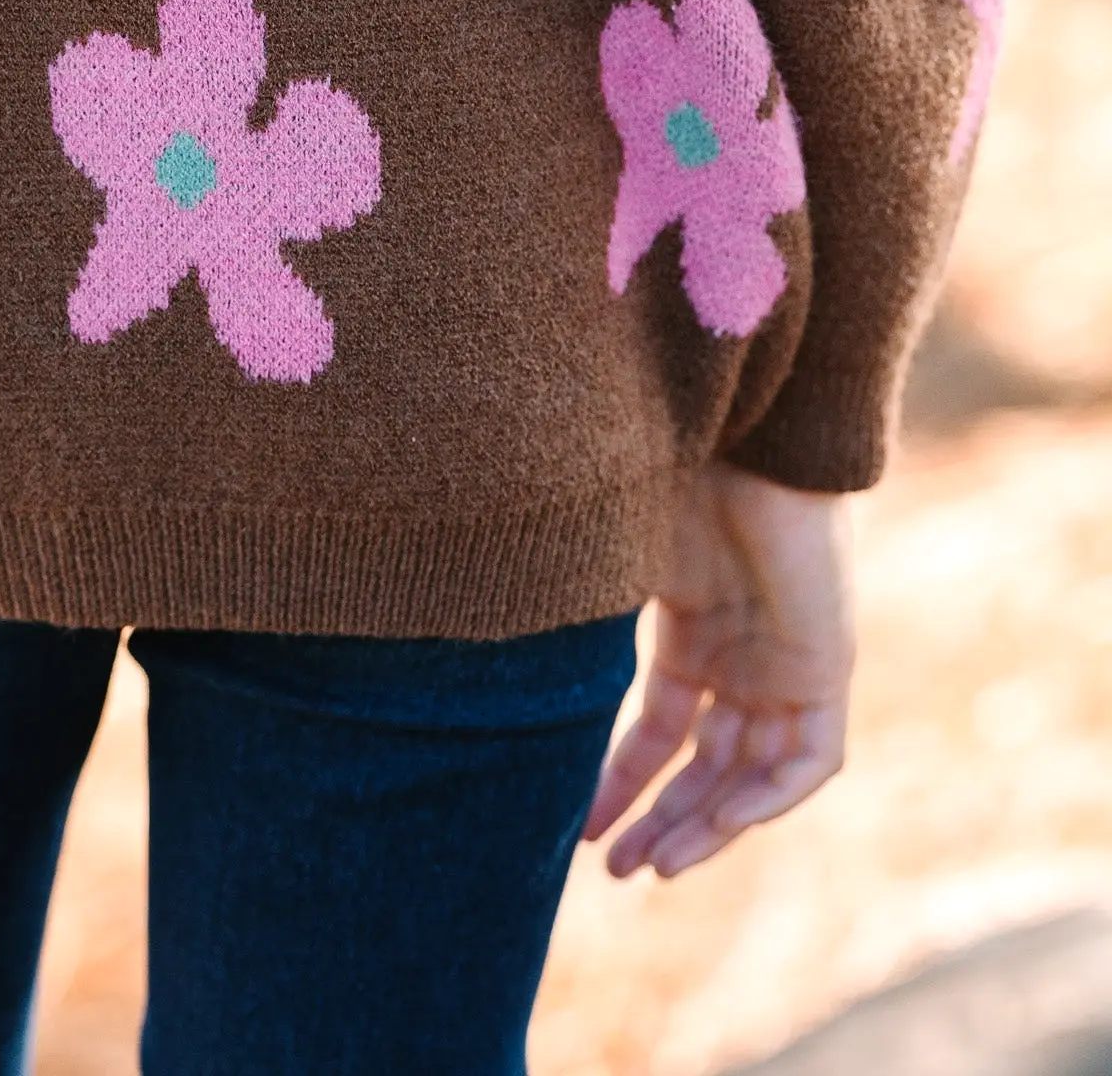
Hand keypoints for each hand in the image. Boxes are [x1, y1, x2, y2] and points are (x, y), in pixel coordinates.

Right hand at [583, 461, 851, 877]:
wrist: (748, 434)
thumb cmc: (669, 477)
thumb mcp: (610, 559)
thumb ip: (576, 613)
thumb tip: (478, 638)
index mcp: (691, 629)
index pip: (661, 729)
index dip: (622, 780)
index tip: (581, 828)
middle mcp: (740, 657)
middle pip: (705, 766)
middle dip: (661, 822)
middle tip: (615, 870)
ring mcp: (785, 664)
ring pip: (752, 775)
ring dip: (708, 826)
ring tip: (656, 867)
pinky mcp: (826, 666)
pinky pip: (809, 761)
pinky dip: (767, 798)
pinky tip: (720, 822)